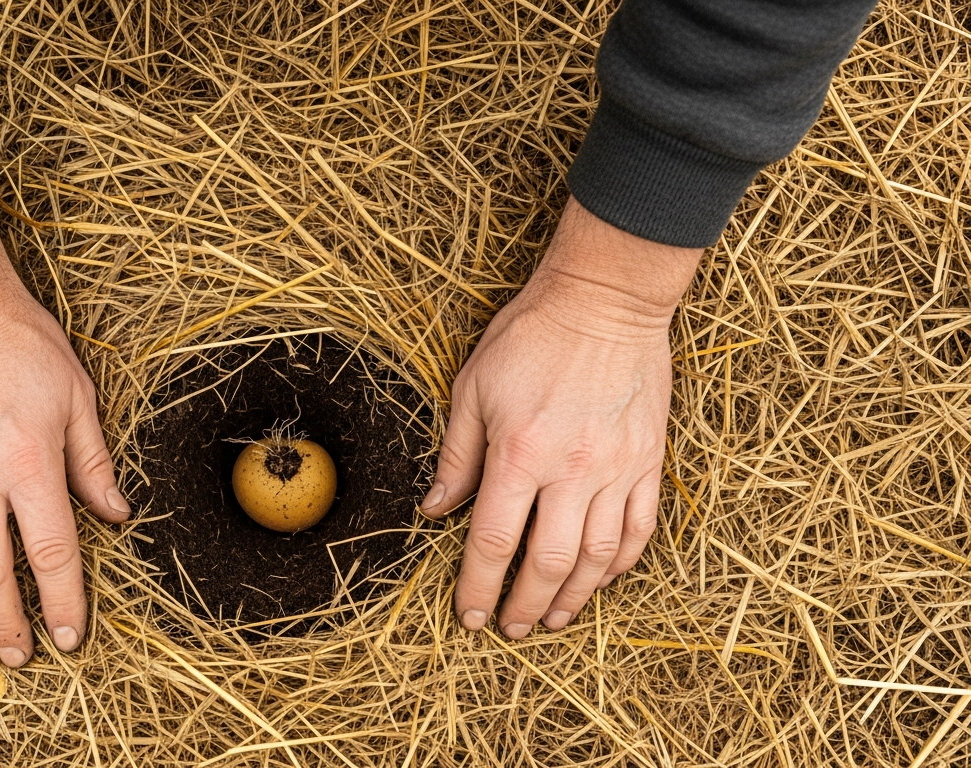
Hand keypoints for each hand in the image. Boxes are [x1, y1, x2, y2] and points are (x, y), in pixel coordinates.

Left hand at [423, 197, 701, 638]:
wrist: (606, 300)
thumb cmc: (530, 337)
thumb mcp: (473, 388)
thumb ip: (456, 456)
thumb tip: (433, 510)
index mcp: (519, 453)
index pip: (494, 541)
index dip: (479, 585)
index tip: (470, 614)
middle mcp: (571, 470)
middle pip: (549, 562)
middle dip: (525, 603)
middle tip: (510, 626)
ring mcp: (617, 468)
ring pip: (599, 556)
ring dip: (574, 596)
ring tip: (552, 617)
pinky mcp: (649, 460)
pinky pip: (641, 527)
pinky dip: (622, 562)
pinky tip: (602, 578)